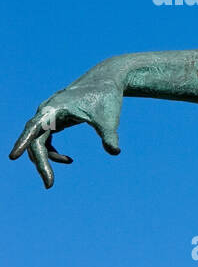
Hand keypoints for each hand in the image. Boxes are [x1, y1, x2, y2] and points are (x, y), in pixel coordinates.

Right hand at [9, 71, 123, 187]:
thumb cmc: (106, 98)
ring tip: (53, 178)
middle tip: (50, 184)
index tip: (13, 156)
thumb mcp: (108, 118)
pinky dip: (52, 152)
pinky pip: (45, 139)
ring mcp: (48, 116)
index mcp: (54, 109)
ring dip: (46, 159)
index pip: (34, 128)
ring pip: (38, 141)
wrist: (106, 81)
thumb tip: (115, 152)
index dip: (23, 142)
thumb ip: (109, 135)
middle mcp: (46, 112)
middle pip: (35, 140)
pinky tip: (68, 160)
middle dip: (40, 163)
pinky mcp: (54, 119)